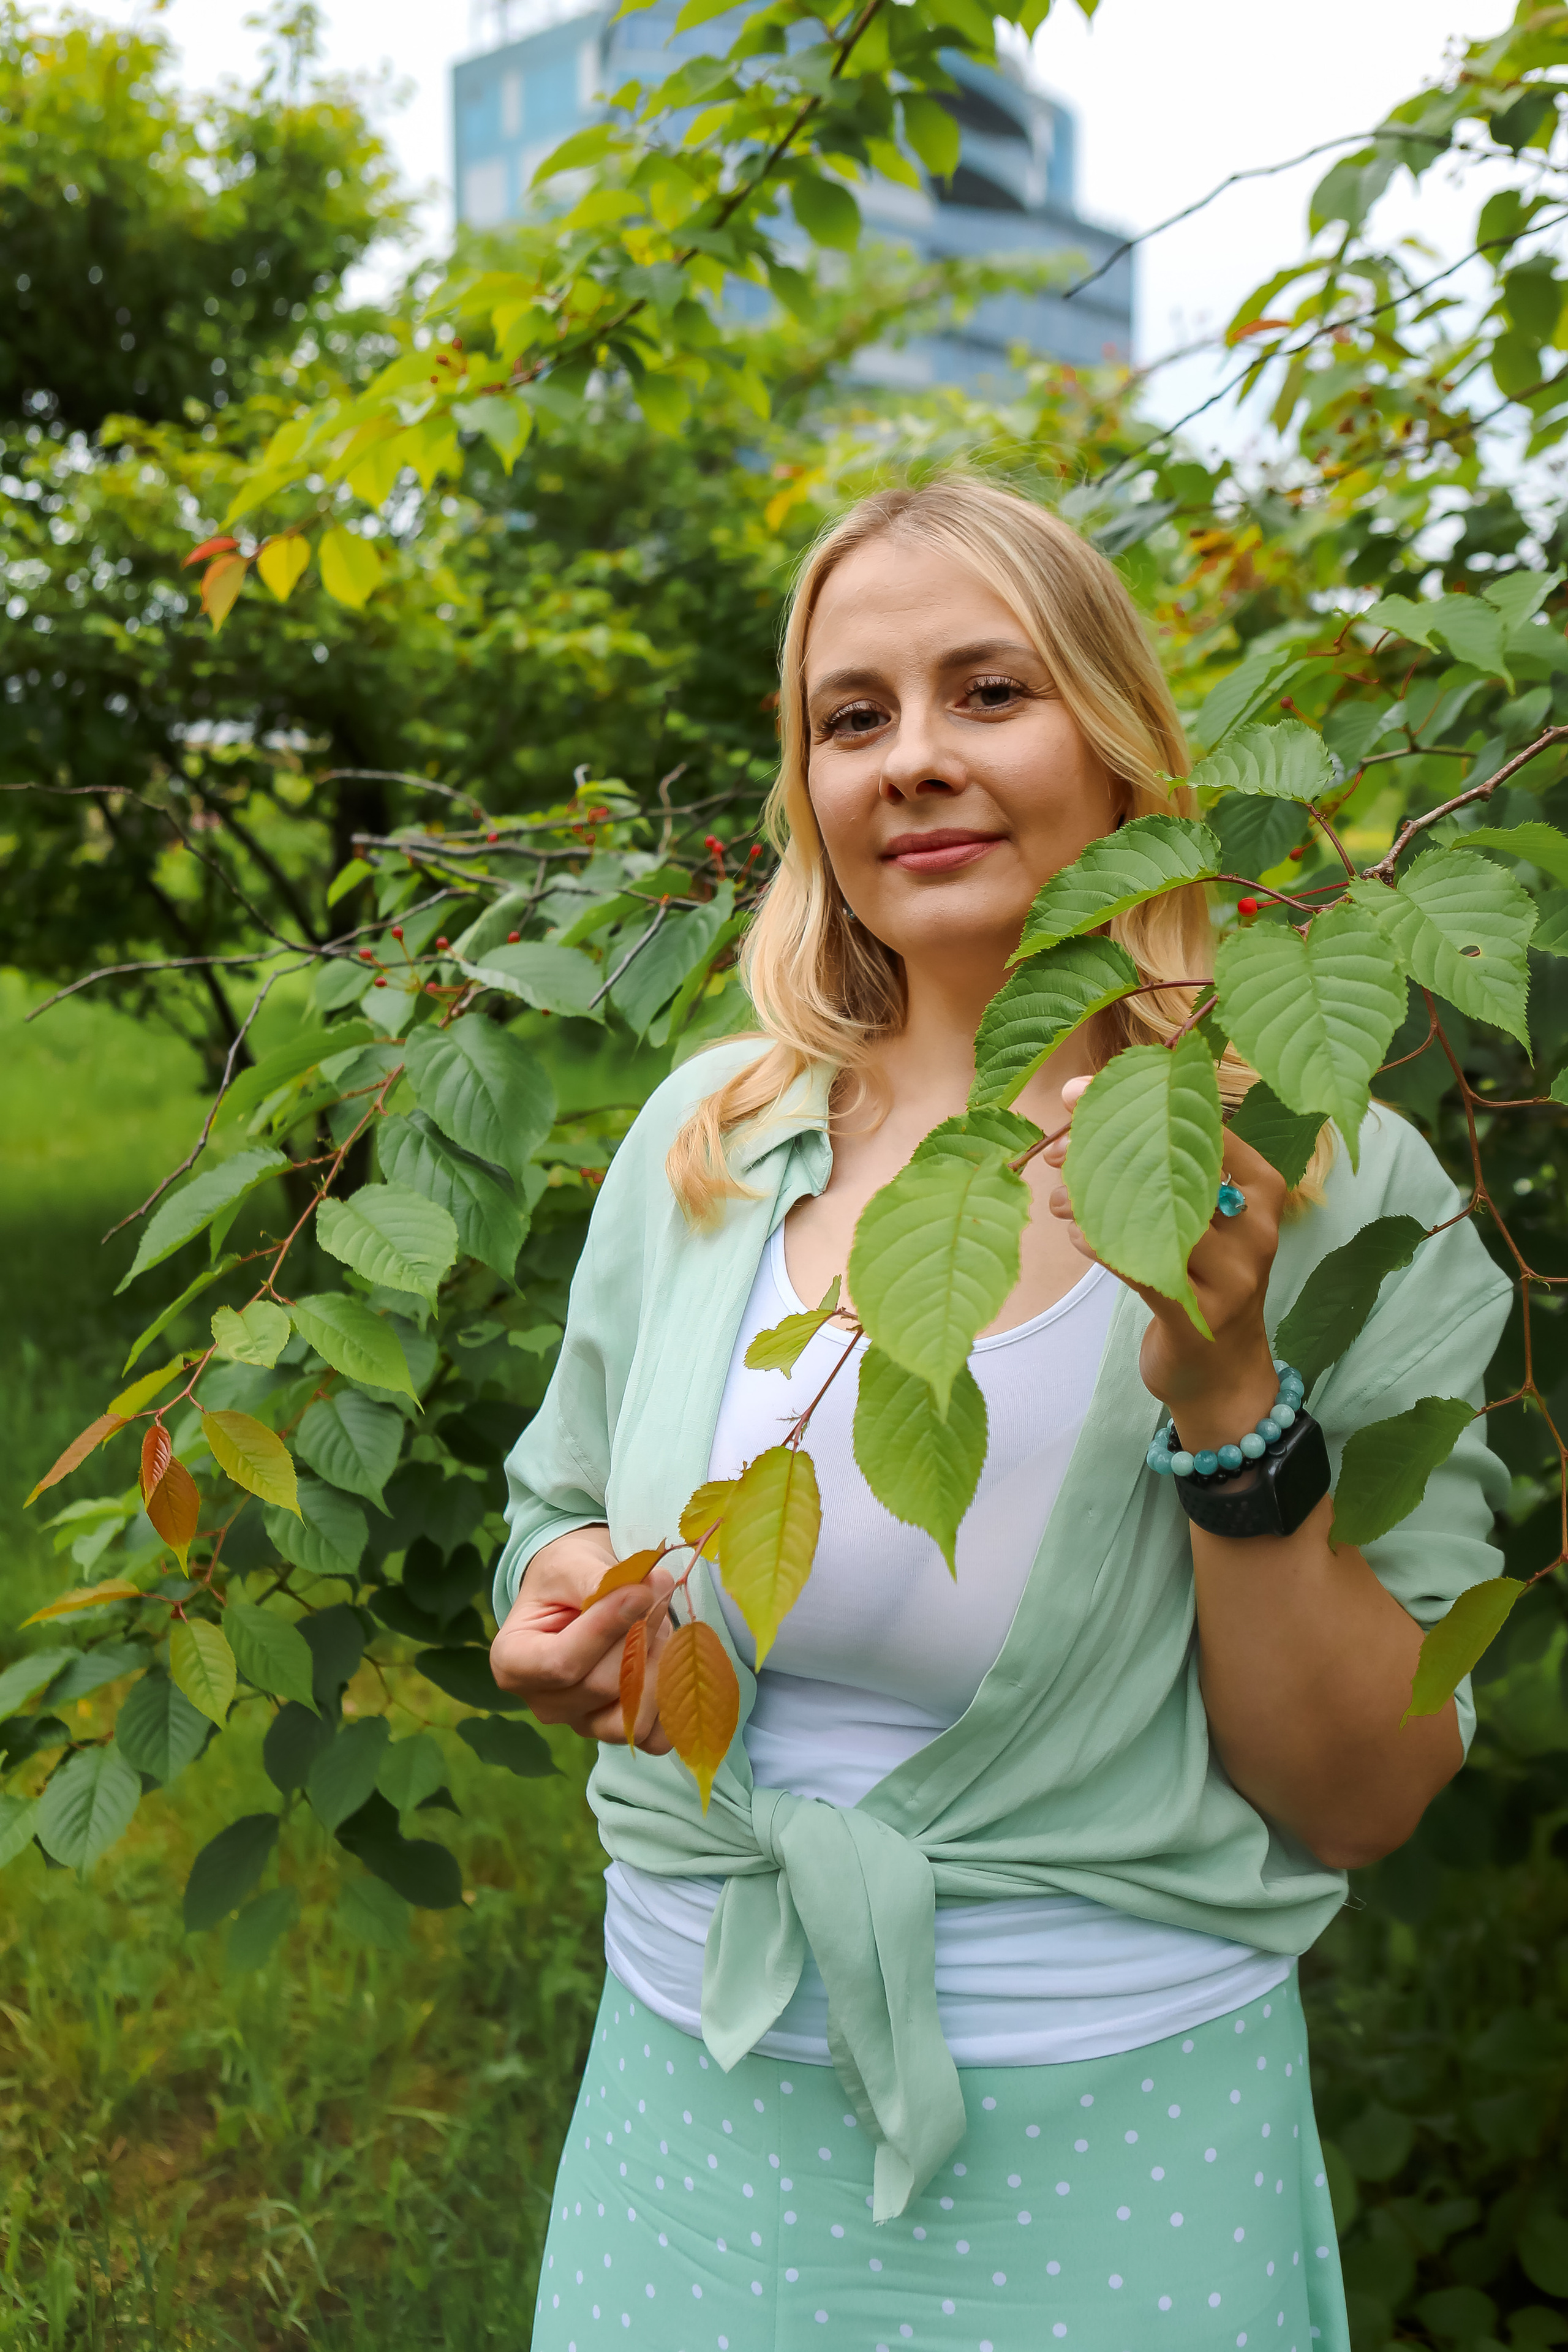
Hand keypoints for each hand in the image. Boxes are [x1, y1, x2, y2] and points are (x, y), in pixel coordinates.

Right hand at [490, 1525, 673, 1749]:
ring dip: (657, 1664)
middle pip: (602, 1686)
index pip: (561, 1663)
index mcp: (513, 1663)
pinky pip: (655, 1735)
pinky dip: (671, 1696)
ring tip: (657, 1623)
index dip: (607, 1629)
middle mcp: (544, 1703)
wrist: (578, 1593)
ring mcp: (581, 1723)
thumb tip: (643, 1594)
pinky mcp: (618, 1731)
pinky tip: (669, 1654)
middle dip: (640, 1635)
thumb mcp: (570, 1565)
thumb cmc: (565, 1578)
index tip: (642, 1591)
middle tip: (658, 1590)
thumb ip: (599, 1581)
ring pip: (631, 1714)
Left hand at [1044, 1076, 1284, 1451]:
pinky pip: (1141, 1268)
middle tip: (1056, 1148)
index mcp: (1261, 1187)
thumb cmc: (1203, 1279)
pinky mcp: (1197, 1316)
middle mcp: (1255, 1226)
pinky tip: (1076, 1234)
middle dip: (1104, 1149)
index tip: (1075, 1091)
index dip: (1135, 1101)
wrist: (1222, 1375)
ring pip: (1155, 1216)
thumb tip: (1086, 1107)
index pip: (1201, 1123)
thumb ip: (1168, 1166)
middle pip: (1175, 1164)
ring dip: (1093, 1200)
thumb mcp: (1200, 1217)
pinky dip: (1102, 1245)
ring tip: (1059, 1199)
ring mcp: (1232, 1275)